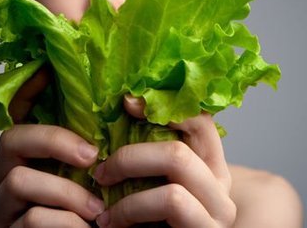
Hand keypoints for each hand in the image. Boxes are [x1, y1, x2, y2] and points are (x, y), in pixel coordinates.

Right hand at [0, 69, 104, 227]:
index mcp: (30, 156)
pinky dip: (65, 223)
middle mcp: (8, 174)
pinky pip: (31, 220)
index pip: (19, 114)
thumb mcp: (91, 176)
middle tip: (91, 156)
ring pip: (20, 181)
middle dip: (54, 141)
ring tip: (97, 210)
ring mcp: (2, 205)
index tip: (48, 70)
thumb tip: (128, 104)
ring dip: (66, 193)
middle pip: (12, 138)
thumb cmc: (90, 211)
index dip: (29, 90)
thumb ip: (98, 146)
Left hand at [94, 96, 235, 227]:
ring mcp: (216, 211)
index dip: (165, 105)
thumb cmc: (153, 219)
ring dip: (129, 189)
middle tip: (100, 173)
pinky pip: (171, 201)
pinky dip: (132, 209)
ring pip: (176, 170)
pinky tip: (113, 223)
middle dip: (130, 157)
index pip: (199, 119)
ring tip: (104, 208)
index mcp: (209, 162)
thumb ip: (149, 150)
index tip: (127, 103)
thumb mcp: (153, 180)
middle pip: (178, 149)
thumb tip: (125, 105)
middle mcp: (220, 184)